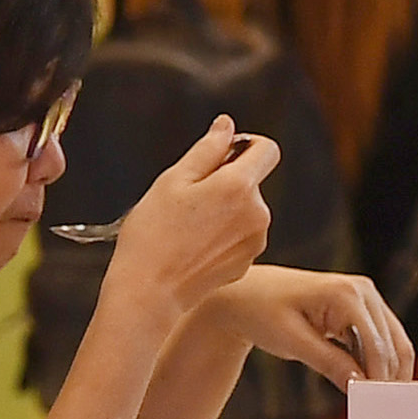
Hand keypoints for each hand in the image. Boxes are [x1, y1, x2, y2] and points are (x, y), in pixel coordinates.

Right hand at [109, 118, 278, 311]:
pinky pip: (242, 234)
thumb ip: (207, 148)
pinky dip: (225, 233)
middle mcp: (257, 213)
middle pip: (252, 181)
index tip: (222, 154)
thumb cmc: (154, 234)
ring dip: (226, 208)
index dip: (245, 145)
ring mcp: (256, 240)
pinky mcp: (249, 260)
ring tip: (188, 225)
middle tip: (188, 197)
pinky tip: (195, 245)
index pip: (267, 149)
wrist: (150, 291)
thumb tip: (227, 126)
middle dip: (227, 180)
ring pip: (246, 209)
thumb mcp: (173, 180)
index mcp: (239, 186)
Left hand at [206, 266, 414, 390]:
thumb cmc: (262, 312)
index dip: (378, 379)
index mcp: (345, 294)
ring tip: (378, 403)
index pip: (376, 345)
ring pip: (394, 342)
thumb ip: (328, 362)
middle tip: (380, 413)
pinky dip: (379, 362)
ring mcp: (365, 296)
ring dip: (388, 371)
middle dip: (387, 379)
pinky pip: (382, 338)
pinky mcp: (362, 306)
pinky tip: (371, 384)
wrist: (246, 294)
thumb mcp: (292, 342)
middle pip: (391, 345)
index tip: (375, 409)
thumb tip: (359, 385)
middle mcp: (363, 290)